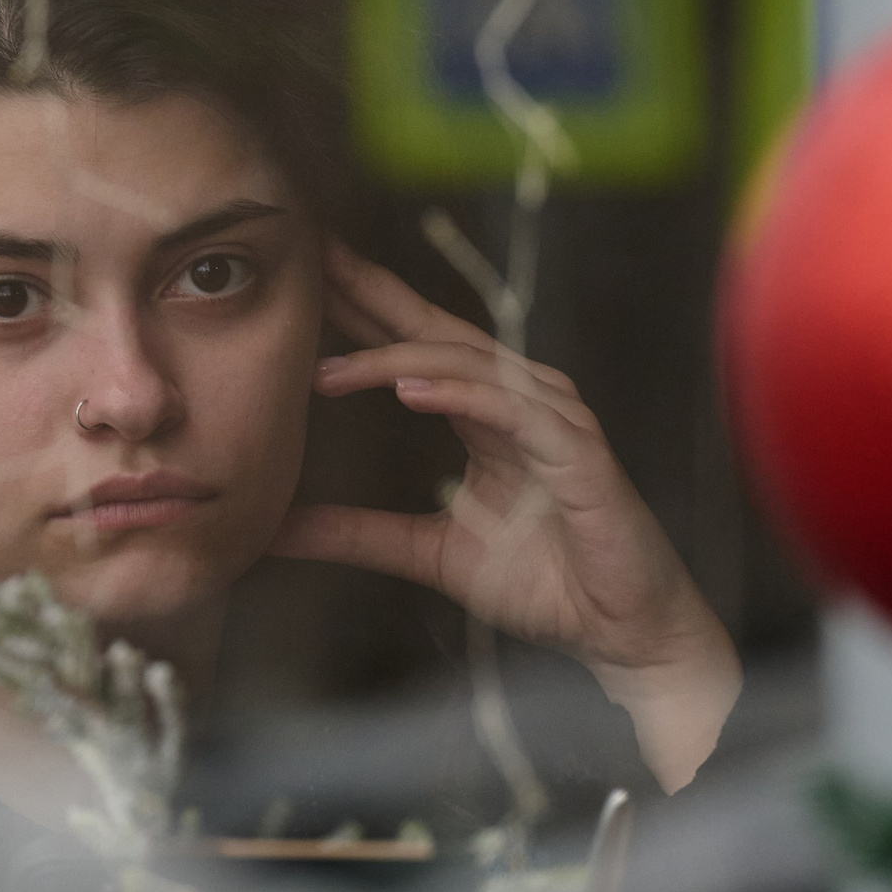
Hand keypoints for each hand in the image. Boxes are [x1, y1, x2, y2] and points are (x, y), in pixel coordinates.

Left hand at [270, 241, 741, 791]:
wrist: (618, 630)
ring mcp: (551, 418)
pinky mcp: (577, 450)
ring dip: (397, 357)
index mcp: (485, 413)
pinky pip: (513, 408)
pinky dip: (462, 393)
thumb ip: (357, 533)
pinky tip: (411, 389)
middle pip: (438, 329)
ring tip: (331, 367)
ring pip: (469, 363)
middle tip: (313, 260)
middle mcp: (519, 400)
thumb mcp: (428, 553)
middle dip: (374, 293)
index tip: (303, 277)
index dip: (362, 307)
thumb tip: (273, 528)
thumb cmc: (542, 582)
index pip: (416, 344)